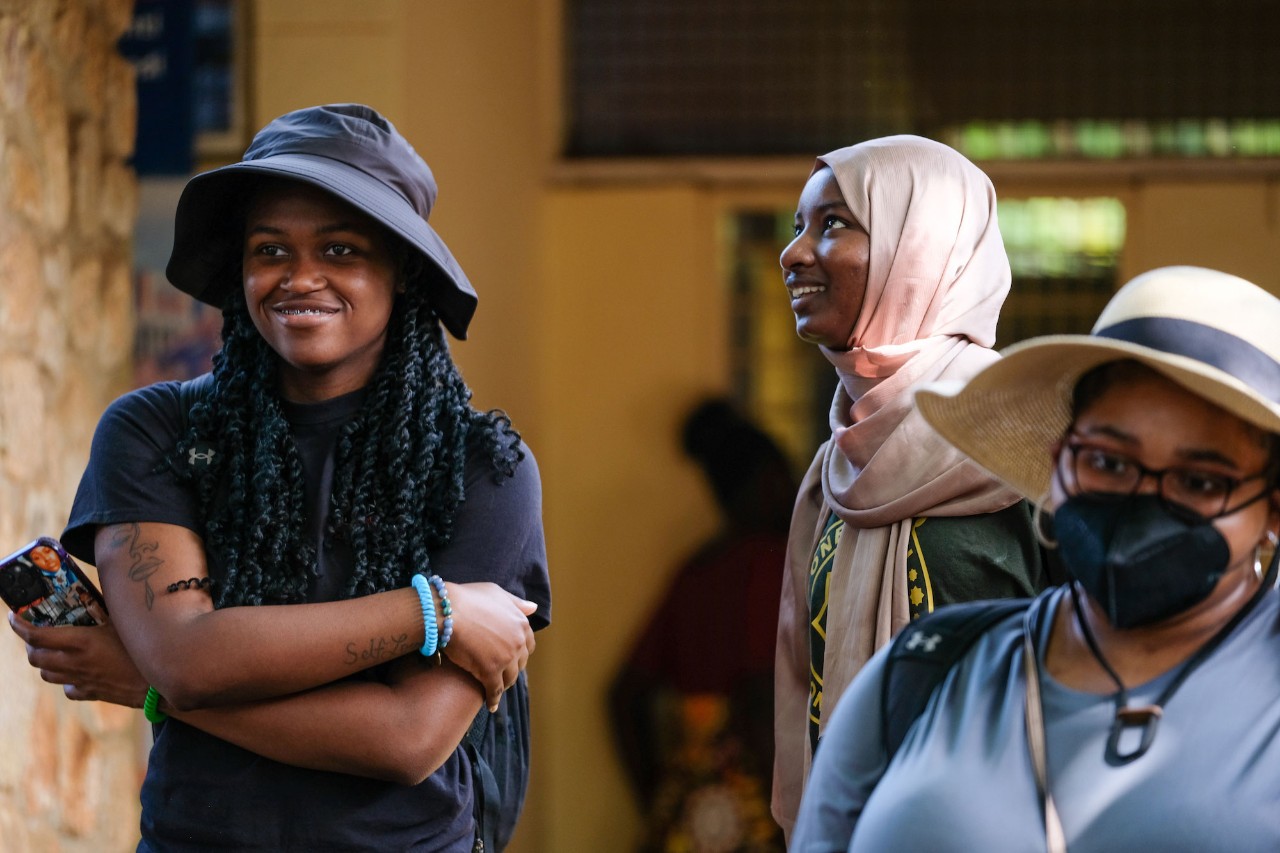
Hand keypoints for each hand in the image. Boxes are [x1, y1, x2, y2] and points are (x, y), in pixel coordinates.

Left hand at [7, 612, 149, 706]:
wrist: (159, 685)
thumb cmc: (145, 648)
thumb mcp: (124, 623)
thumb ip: (105, 611)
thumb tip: (92, 594)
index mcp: (82, 642)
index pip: (37, 636)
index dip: (20, 626)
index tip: (13, 617)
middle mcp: (75, 663)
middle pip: (35, 658)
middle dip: (30, 645)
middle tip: (37, 634)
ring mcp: (81, 680)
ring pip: (46, 674)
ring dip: (44, 661)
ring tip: (54, 651)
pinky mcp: (91, 693)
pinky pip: (68, 688)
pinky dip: (66, 679)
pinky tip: (77, 671)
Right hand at [441, 582, 535, 710]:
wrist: (447, 611)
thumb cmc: (468, 598)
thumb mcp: (496, 593)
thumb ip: (516, 603)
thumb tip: (533, 609)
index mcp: (521, 623)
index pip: (528, 644)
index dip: (520, 651)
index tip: (513, 657)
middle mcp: (517, 641)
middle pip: (520, 662)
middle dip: (512, 668)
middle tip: (502, 673)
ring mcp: (505, 658)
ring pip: (509, 678)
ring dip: (504, 684)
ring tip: (496, 688)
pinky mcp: (490, 672)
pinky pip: (495, 690)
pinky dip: (493, 699)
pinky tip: (490, 705)